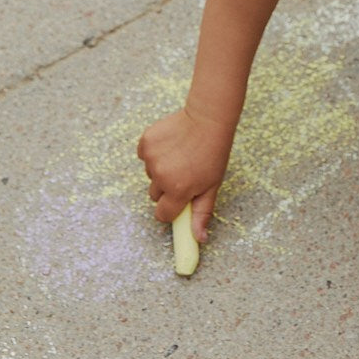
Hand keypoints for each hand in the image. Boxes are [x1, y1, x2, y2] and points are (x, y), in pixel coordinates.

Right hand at [136, 106, 234, 241]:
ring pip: (150, 175)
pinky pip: (144, 156)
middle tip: (184, 173)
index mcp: (178, 190)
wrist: (208, 118)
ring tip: (180, 155)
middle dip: (167, 188)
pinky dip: (154, 153)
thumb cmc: (213, 153)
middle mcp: (161, 176)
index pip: (163, 215)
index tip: (179, 200)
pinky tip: (171, 145)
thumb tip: (198, 239)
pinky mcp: (145, 142)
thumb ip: (201, 213)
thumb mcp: (212, 185)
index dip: (171, 209)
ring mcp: (151, 158)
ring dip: (161, 169)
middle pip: (155, 195)